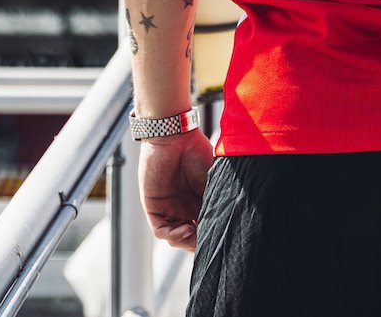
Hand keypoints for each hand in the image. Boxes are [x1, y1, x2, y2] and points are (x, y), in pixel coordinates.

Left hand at [138, 130, 213, 249]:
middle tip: (210, 241)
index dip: (212, 236)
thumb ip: (215, 200)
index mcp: (199, 202)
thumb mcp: (212, 180)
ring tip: (196, 234)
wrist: (174, 136)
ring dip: (186, 241)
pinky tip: (186, 228)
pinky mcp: (153, 207)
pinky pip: (160, 230)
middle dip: (199, 243)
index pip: (205, 227)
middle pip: (190, 237)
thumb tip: (227, 222)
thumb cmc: (196, 152)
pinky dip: (173, 235)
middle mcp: (183, 208)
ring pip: (175, 238)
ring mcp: (168, 209)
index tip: (223, 238)